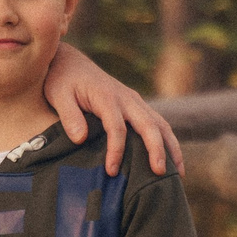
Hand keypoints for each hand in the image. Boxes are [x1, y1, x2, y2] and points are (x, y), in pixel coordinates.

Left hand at [43, 43, 183, 176]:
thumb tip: (80, 139)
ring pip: (160, 124)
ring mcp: (134, 101)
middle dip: (156, 149)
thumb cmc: (61, 81)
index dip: (116, 150)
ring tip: (178, 174)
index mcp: (107, 97)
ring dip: (171, 147)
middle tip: (159, 174)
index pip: (117, 127)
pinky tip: (172, 160)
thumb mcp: (58, 95)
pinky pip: (158, 123)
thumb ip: (69, 116)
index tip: (111, 171)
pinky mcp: (136, 105)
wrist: (70, 62)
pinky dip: (167, 141)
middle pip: (148, 125)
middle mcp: (126, 98)